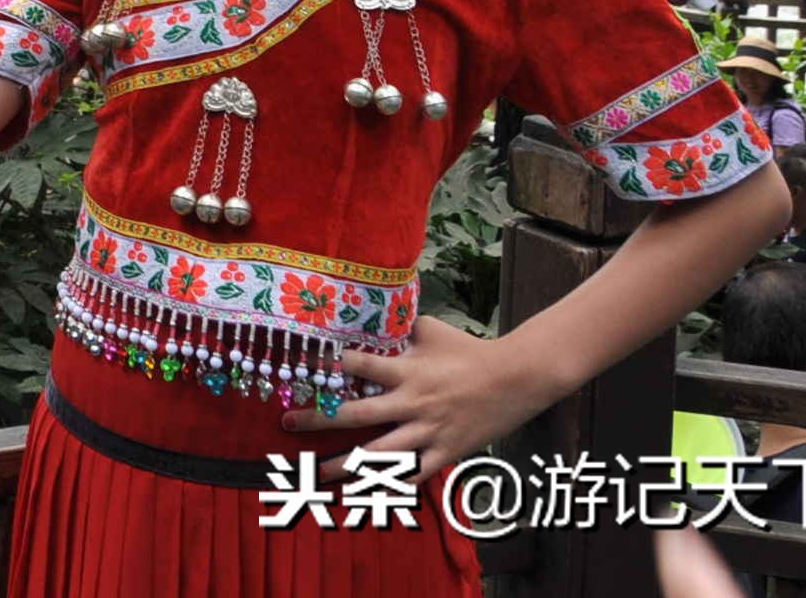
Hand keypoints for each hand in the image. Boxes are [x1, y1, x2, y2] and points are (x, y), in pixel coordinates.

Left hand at [284, 314, 558, 474]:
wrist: (517, 379)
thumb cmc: (470, 351)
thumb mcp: (431, 329)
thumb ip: (398, 325)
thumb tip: (371, 309)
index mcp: (407, 371)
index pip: (359, 366)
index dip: (328, 364)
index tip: (298, 367)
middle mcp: (413, 403)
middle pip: (357, 414)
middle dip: (318, 420)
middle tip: (288, 422)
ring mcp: (429, 432)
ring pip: (379, 455)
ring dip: (345, 464)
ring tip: (317, 472)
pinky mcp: (446, 453)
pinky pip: (413, 475)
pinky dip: (389, 485)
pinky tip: (367, 494)